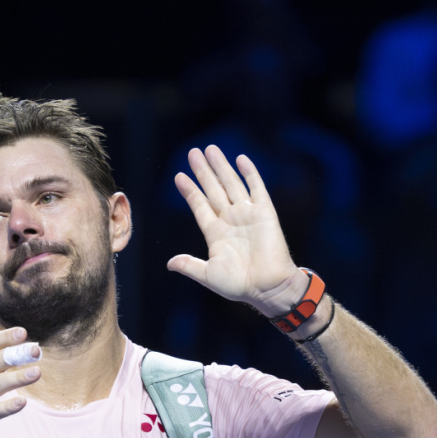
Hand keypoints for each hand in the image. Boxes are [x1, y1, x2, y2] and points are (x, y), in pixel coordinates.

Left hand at [167, 145, 302, 313]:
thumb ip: (189, 265)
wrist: (267, 288)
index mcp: (216, 233)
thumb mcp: (208, 275)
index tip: (179, 176)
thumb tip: (169, 264)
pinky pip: (256, 189)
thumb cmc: (238, 285)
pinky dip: (249, 173)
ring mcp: (247, 214)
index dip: (190, 191)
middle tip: (193, 153)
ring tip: (210, 149)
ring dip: (221, 167)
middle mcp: (230, 220)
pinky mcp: (265, 213)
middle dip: (203, 171)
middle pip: (213, 189)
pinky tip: (240, 159)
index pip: (200, 205)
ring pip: (231, 184)